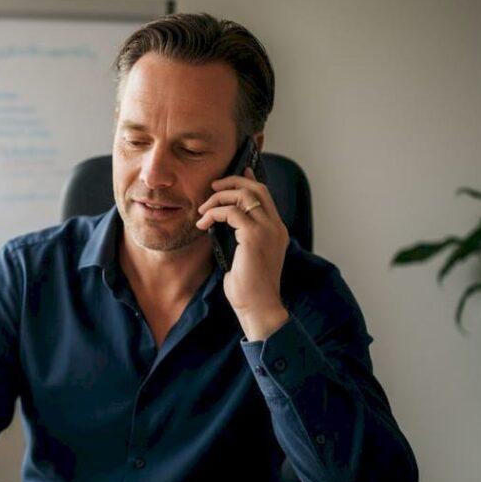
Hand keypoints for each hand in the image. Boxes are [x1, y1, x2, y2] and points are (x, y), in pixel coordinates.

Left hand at [197, 166, 290, 339]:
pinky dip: (214, 213)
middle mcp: (276, 226)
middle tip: (213, 187)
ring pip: (244, 195)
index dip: (249, 181)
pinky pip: (231, 212)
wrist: (259, 308)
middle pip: (257, 188)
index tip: (235, 173)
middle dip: (233, 182)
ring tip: (203, 210)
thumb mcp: (246, 258)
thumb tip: (224, 224)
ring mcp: (268, 230)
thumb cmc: (249, 290)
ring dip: (219, 198)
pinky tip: (203, 224)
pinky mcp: (254, 236)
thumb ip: (241, 238)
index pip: (265, 195)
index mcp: (277, 230)